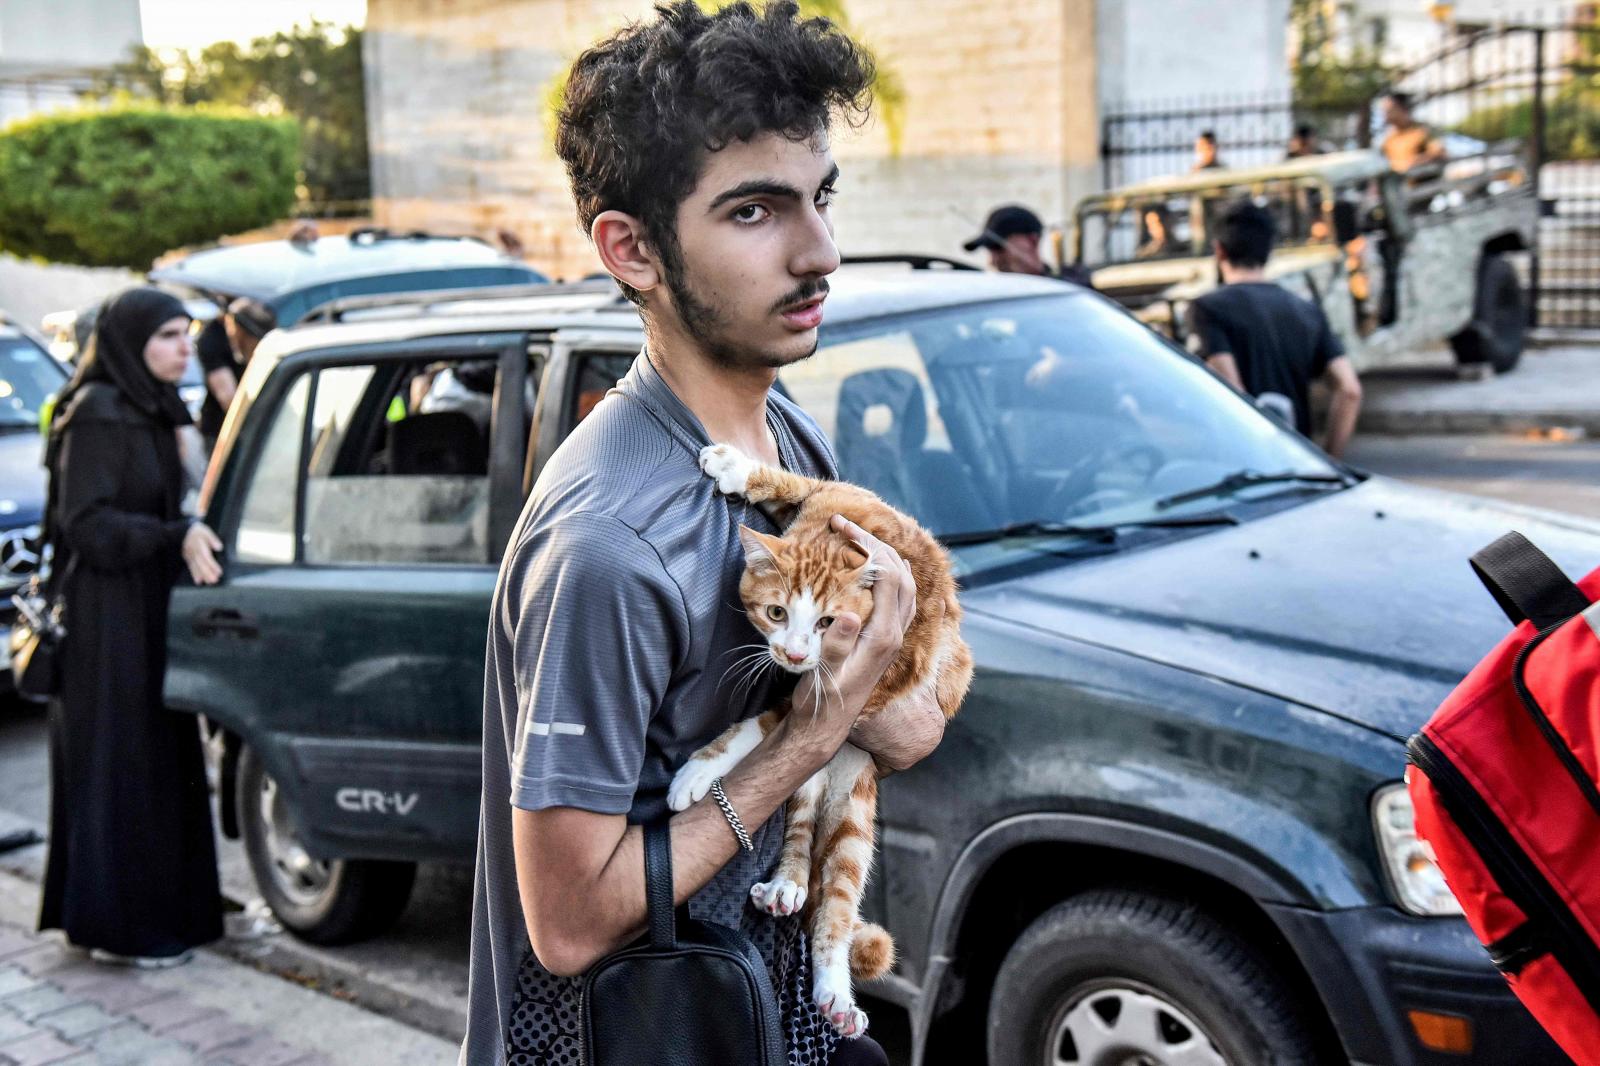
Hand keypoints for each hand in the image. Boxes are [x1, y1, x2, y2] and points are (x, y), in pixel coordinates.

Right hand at [182, 522, 222, 585]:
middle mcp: (193, 552)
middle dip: (207, 573)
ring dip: (202, 575)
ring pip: (196, 567)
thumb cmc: (197, 531)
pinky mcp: (187, 558)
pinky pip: (191, 567)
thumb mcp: (206, 531)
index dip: (212, 565)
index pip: (207, 557)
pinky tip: (198, 581)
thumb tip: (219, 547)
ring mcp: (189, 556)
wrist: (183, 530)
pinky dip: (194, 574)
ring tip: (208, 582)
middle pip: (201, 564)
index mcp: (199, 546)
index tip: (219, 572)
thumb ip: (213, 539)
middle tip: (214, 580)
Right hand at [787, 517, 915, 753]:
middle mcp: (894, 635)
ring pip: (905, 586)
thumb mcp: (823, 674)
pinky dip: (890, 576)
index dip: (868, 546)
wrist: (826, 727)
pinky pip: (899, 599)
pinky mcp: (884, 642)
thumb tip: (848, 614)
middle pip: (901, 576)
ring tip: (858, 540)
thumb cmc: (820, 701)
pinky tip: (875, 569)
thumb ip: (836, 645)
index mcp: (882, 637)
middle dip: (877, 545)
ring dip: (885, 558)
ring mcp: (893, 638)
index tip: (841, 528)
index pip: (887, 577)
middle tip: (846, 527)